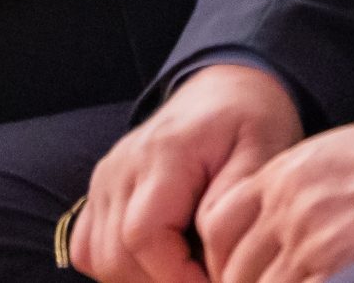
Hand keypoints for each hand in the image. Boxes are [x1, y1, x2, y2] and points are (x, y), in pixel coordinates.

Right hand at [70, 64, 303, 282]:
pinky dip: (119, 268)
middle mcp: (122, 167)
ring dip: (142, 279)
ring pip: (99, 258)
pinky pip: (89, 248)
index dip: (176, 277)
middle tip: (209, 279)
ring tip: (189, 271)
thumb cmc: (250, 120)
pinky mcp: (100, 192)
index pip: (144, 236)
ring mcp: (105, 180)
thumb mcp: (263, 149)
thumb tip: (211, 252)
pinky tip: (161, 263)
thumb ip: (235, 198)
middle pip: (116, 256)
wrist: (223, 90)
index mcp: (164, 154)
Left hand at [197, 120, 353, 282]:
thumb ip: (287, 189)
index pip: (218, 226)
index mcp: (279, 177)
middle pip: (236, 267)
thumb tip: (267, 230)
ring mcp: (311, 240)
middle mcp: (287, 208)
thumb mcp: (325, 157)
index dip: (222, 259)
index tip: (236, 274)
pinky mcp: (339, 265)